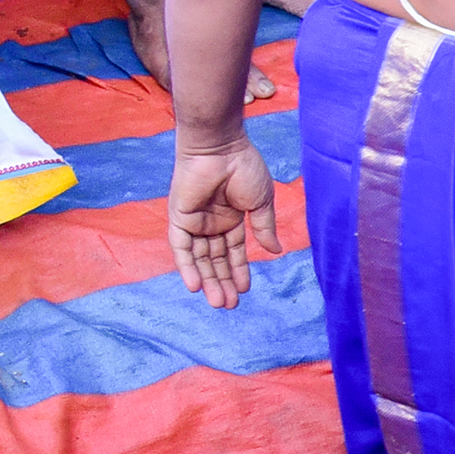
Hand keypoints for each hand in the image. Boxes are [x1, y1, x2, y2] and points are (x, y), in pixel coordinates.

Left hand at [170, 137, 280, 306]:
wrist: (221, 148)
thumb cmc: (244, 168)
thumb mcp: (261, 202)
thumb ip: (264, 228)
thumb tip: (275, 251)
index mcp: (231, 218)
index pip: (232, 251)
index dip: (238, 270)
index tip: (245, 290)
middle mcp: (211, 223)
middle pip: (215, 259)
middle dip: (222, 281)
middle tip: (229, 305)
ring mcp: (194, 221)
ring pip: (199, 258)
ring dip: (207, 280)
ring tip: (218, 302)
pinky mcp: (179, 218)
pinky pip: (181, 248)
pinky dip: (186, 266)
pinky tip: (196, 286)